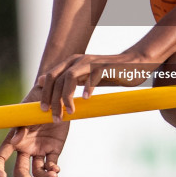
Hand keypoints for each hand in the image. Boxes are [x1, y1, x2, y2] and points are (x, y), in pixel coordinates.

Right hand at [0, 82, 71, 176]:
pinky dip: (53, 170)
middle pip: (20, 171)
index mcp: (14, 138)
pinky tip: (56, 169)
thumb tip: (16, 139)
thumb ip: (22, 123)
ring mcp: (39, 150)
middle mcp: (25, 148)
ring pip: (37, 172)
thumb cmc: (37, 99)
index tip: (1, 176)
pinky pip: (51, 165)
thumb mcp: (28, 109)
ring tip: (53, 174)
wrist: (55, 96)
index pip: (0, 156)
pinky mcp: (53, 150)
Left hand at [35, 51, 155, 123]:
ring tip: (70, 111)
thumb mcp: (84, 77)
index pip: (50, 76)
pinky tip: (86, 99)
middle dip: (53, 99)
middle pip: (57, 78)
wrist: (132, 65)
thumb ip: (67, 80)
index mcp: (71, 62)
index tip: (43, 111)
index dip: (45, 94)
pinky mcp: (104, 66)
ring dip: (66, 96)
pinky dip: (87, 88)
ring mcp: (90, 61)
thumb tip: (43, 84)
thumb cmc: (107, 74)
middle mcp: (78, 59)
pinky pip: (92, 76)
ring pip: (69, 77)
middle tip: (55, 117)